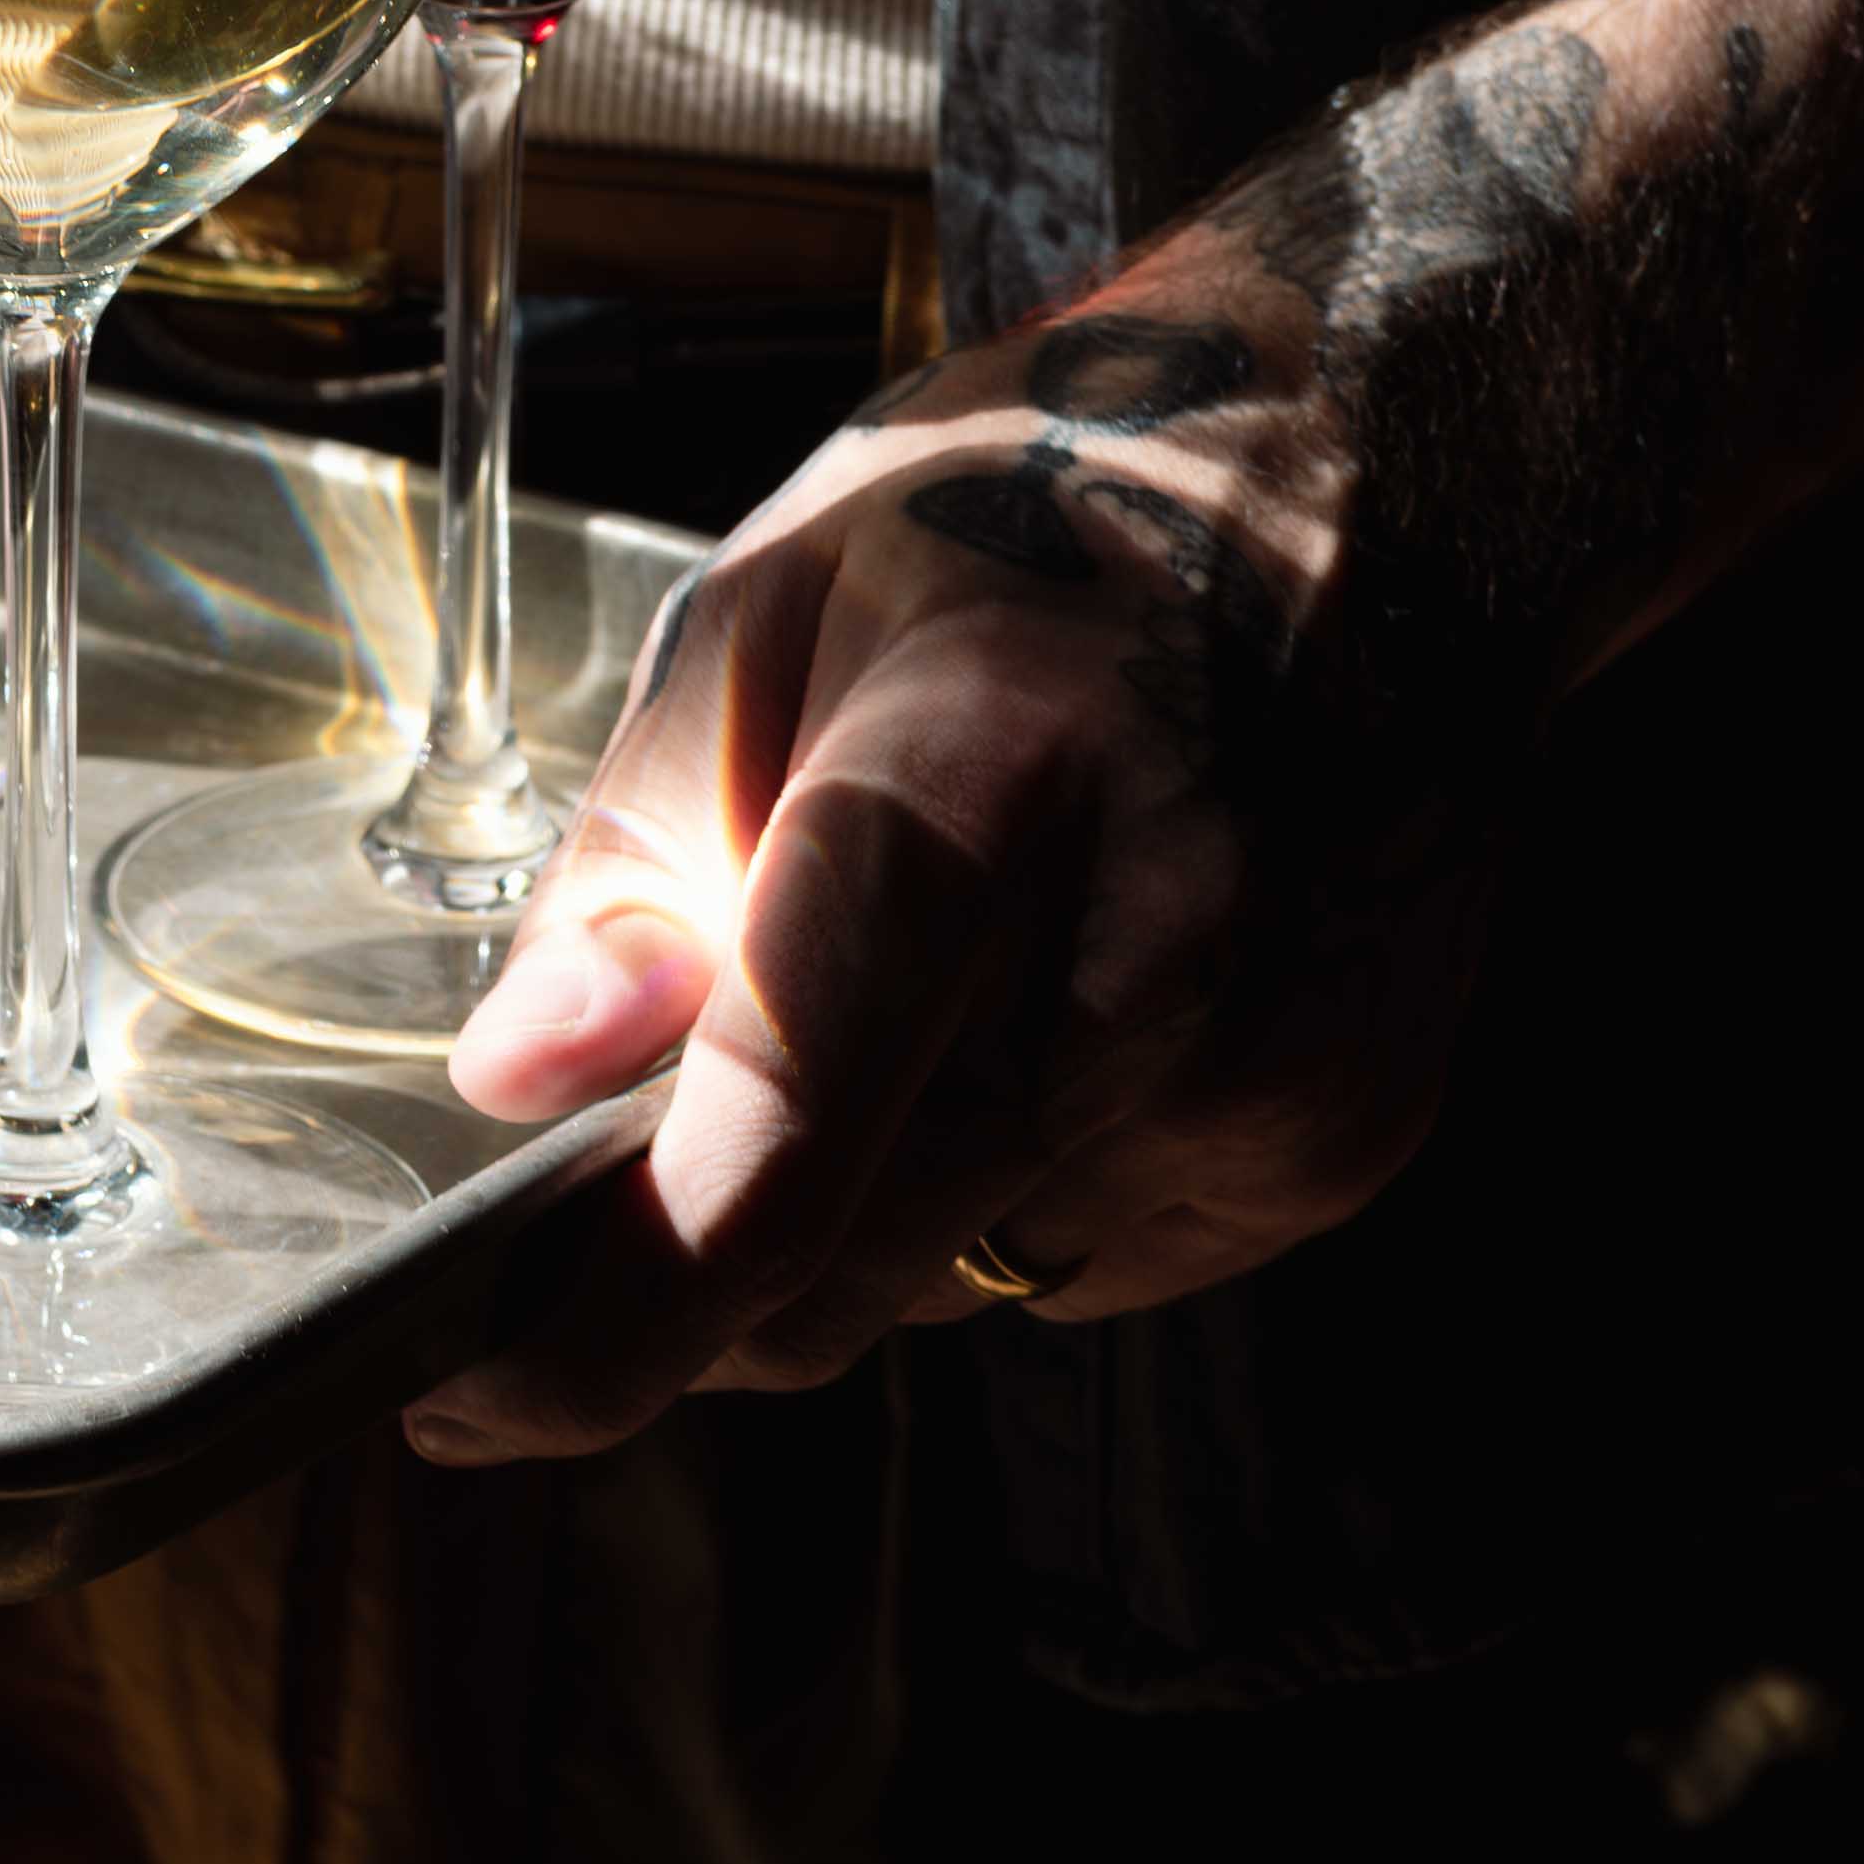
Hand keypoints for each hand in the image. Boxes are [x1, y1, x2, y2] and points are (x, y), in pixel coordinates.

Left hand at [408, 300, 1513, 1454]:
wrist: (1393, 469)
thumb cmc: (1048, 500)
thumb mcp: (774, 597)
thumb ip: (641, 850)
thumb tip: (520, 1078)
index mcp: (977, 786)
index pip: (778, 1137)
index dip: (608, 1318)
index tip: (469, 1393)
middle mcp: (1150, 960)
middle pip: (853, 1269)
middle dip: (689, 1287)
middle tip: (596, 1197)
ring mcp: (1265, 1073)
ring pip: (954, 1280)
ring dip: (855, 1209)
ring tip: (888, 982)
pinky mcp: (1331, 1143)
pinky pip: (1080, 1248)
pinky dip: (1003, 1176)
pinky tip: (1037, 995)